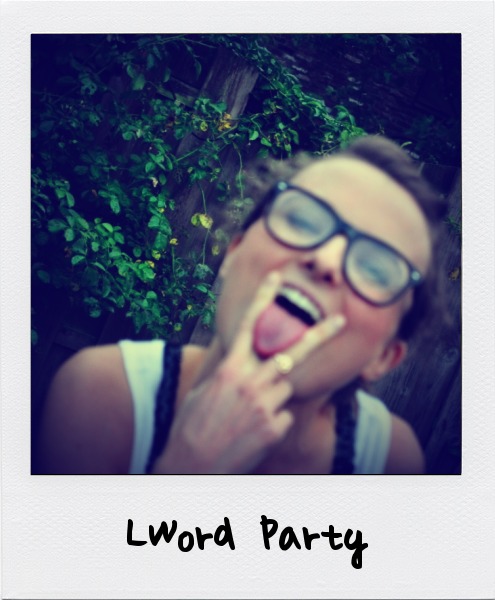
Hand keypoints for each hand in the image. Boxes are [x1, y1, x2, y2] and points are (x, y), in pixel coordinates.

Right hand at [152, 272, 345, 473]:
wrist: (190, 465)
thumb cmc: (192, 426)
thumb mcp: (204, 392)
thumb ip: (230, 374)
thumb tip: (245, 363)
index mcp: (229, 369)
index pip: (248, 326)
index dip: (263, 299)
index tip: (275, 279)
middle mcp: (250, 382)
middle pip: (292, 353)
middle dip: (319, 335)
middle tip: (340, 321)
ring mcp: (264, 405)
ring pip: (285, 388)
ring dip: (273, 397)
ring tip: (247, 417)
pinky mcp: (274, 428)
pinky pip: (284, 416)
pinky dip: (272, 422)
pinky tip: (251, 435)